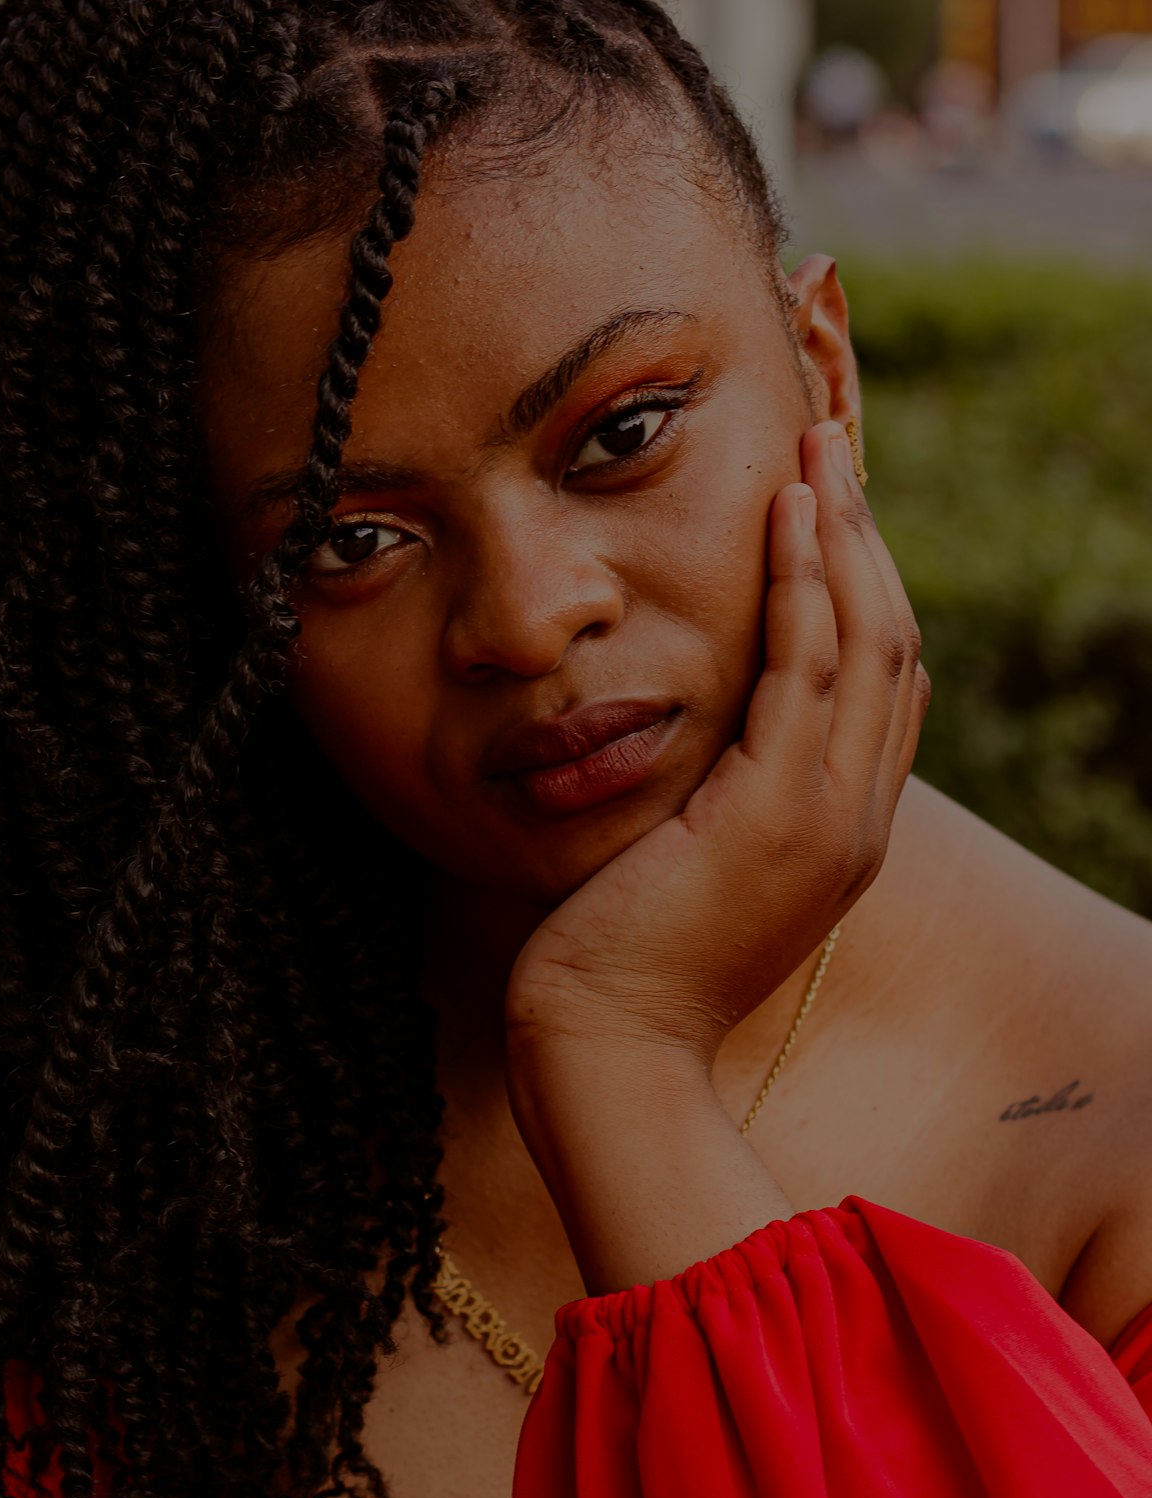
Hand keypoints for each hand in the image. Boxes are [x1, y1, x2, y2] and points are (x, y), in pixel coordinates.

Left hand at [505, 420, 928, 1080]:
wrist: (606, 1049)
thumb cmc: (619, 959)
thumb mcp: (687, 861)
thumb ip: (715, 795)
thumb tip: (698, 731)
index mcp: (840, 832)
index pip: (880, 685)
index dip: (863, 585)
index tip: (828, 508)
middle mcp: (855, 821)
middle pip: (891, 646)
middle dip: (865, 539)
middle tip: (833, 449)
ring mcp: (826, 820)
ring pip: (865, 641)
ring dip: (842, 535)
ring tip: (818, 450)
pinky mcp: (774, 815)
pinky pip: (806, 669)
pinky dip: (802, 583)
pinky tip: (785, 517)